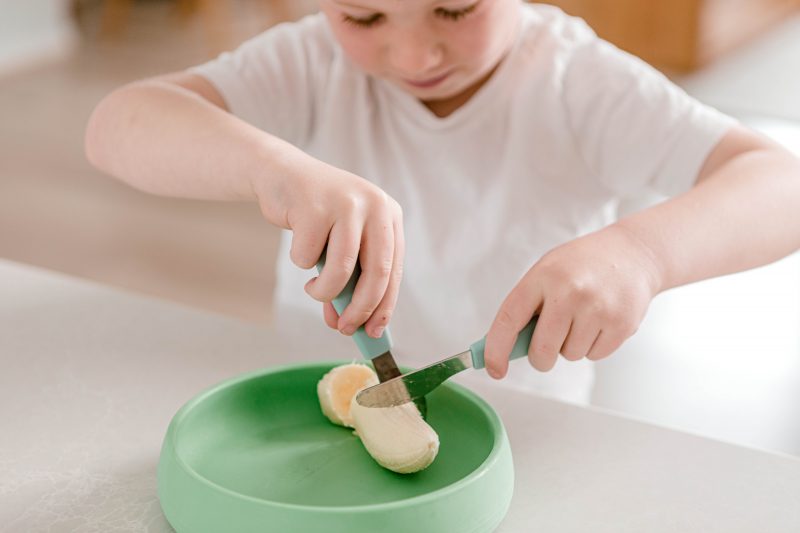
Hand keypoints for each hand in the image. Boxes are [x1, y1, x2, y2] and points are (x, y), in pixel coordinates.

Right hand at [256, 158, 403, 338]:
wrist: (281, 174)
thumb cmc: (316, 216)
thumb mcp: (341, 243)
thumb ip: (349, 280)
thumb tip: (345, 324)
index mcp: (389, 215)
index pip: (395, 270)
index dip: (384, 305)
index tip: (374, 332)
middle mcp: (374, 205)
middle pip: (377, 272)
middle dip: (360, 308)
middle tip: (344, 328)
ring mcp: (345, 204)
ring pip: (341, 269)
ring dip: (323, 291)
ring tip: (313, 289)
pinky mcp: (315, 207)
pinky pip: (307, 257)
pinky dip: (300, 261)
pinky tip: (298, 244)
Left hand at [483, 224, 662, 377]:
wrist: (633, 253)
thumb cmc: (581, 266)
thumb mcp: (548, 270)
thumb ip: (528, 306)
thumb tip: (509, 348)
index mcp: (544, 276)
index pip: (509, 319)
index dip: (496, 349)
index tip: (494, 369)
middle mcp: (570, 292)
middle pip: (542, 351)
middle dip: (540, 357)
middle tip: (546, 346)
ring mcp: (598, 309)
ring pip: (570, 355)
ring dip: (571, 346)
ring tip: (583, 317)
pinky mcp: (621, 324)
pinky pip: (594, 355)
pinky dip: (593, 345)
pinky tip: (600, 320)